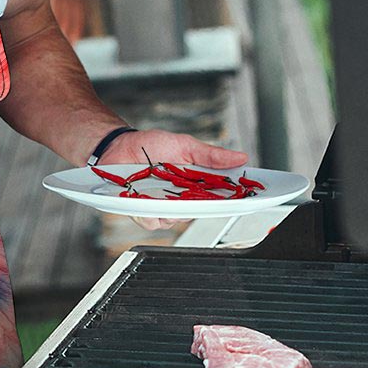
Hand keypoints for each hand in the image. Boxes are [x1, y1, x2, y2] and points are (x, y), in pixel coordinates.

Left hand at [100, 129, 248, 231]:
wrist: (119, 147)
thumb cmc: (151, 145)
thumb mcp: (185, 145)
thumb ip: (211, 155)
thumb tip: (241, 157)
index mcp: (196, 184)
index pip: (220, 197)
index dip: (235, 200)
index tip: (248, 198)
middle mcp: (181, 199)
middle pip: (200, 212)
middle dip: (200, 205)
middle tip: (194, 191)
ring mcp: (162, 207)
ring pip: (175, 220)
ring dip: (170, 207)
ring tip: (160, 188)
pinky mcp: (143, 212)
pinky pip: (152, 221)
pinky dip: (148, 211)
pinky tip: (143, 197)